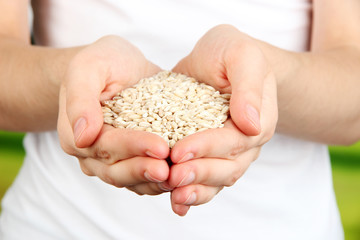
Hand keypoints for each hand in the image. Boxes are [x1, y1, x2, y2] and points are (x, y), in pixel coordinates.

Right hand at [58, 36, 169, 194]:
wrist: (119, 66)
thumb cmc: (104, 62)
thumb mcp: (89, 67)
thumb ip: (80, 98)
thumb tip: (82, 137)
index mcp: (75, 133)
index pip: (105, 146)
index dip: (132, 147)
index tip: (160, 146)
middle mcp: (91, 153)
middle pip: (116, 170)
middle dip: (144, 170)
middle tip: (169, 170)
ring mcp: (111, 160)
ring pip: (131, 180)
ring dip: (153, 181)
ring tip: (177, 177)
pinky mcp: (132, 160)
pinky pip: (144, 178)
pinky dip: (160, 181)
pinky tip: (180, 178)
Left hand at [168, 24, 277, 214]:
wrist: (221, 57)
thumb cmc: (231, 52)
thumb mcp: (242, 55)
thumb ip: (248, 86)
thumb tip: (250, 124)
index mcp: (257, 119)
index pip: (233, 140)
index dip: (207, 148)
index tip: (179, 152)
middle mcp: (246, 140)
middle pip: (227, 167)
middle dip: (199, 174)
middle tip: (172, 177)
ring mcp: (230, 150)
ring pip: (217, 179)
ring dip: (196, 190)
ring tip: (173, 197)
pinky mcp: (210, 152)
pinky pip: (206, 178)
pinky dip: (192, 191)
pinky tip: (175, 203)